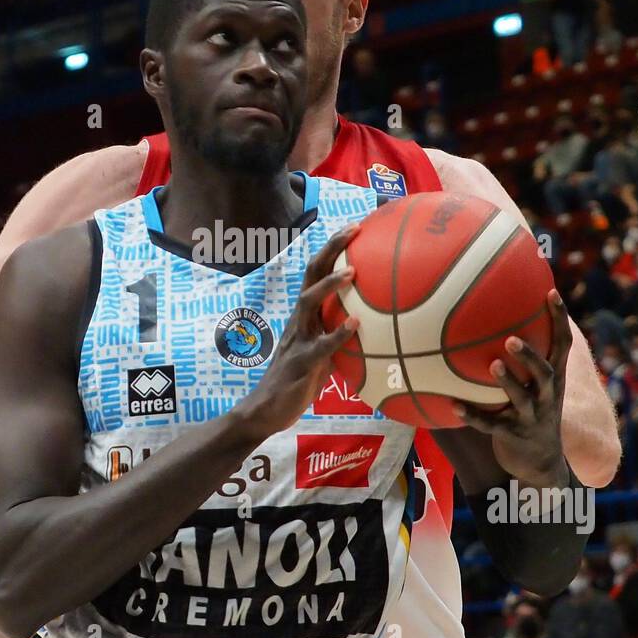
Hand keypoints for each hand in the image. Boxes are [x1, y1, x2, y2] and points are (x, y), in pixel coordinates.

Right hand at [233, 223, 360, 441]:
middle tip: (354, 229)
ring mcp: (297, 340)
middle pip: (311, 274)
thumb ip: (340, 337)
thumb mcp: (322, 353)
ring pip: (308, 303)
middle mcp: (299, 320)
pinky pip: (319, 346)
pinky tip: (356, 325)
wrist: (264, 411)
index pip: (317, 272)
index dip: (334, 248)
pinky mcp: (300, 364)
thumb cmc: (296, 382)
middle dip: (331, 249)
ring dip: (329, 285)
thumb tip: (372, 329)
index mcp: (305, 315)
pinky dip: (337, 335)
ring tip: (352, 271)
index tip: (356, 226)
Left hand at [454, 289, 573, 485]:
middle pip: (544, 373)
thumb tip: (497, 320)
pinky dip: (472, 415)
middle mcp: (546, 396)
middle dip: (530, 356)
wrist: (541, 464)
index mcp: (553, 379)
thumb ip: (525, 358)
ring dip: (508, 381)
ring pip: (521, 398)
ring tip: (493, 364)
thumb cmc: (532, 412)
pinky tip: (452, 404)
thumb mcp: (536, 386)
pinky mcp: (512, 436)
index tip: (550, 292)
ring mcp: (530, 418)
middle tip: (512, 338)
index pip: (563, 345)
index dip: (559, 319)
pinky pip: (489, 425)